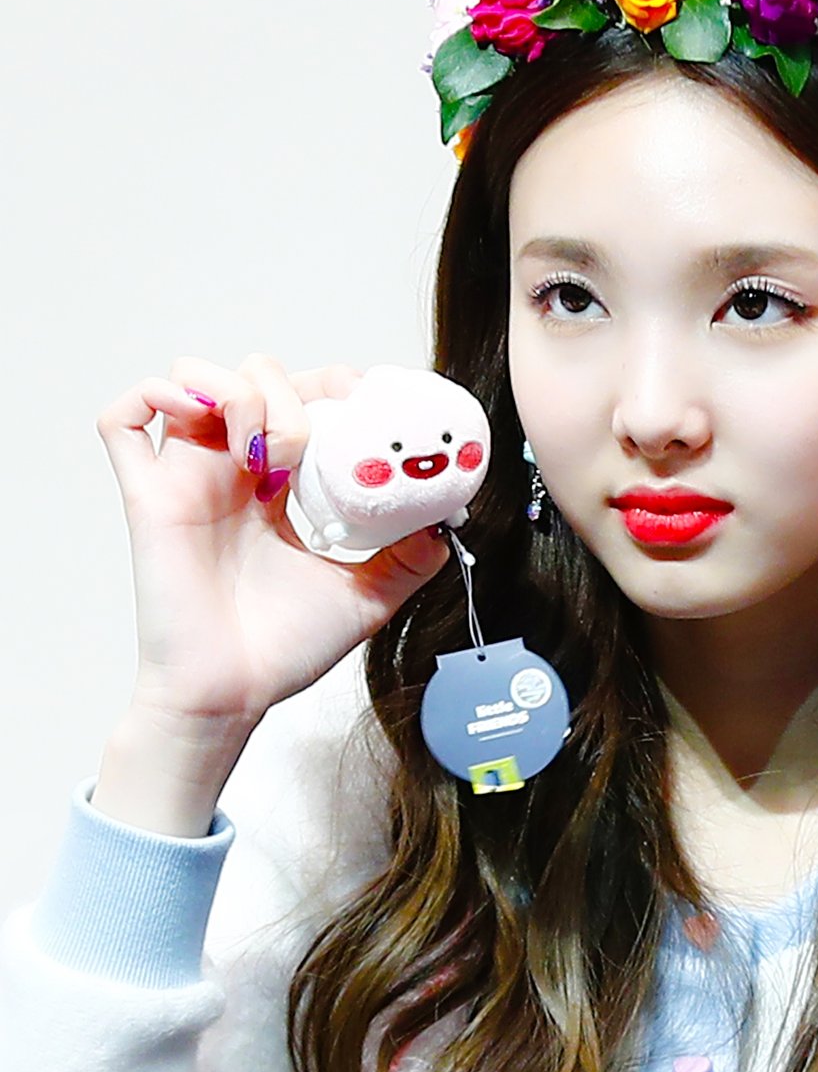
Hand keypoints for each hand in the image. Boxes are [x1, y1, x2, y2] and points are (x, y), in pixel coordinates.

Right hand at [95, 352, 451, 725]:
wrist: (233, 695)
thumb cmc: (281, 652)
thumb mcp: (366, 597)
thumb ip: (408, 558)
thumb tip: (443, 524)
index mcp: (274, 490)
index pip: (297, 400)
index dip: (327, 386)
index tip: (360, 407)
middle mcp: (228, 475)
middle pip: (250, 377)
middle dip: (290, 390)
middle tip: (310, 444)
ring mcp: (186, 481)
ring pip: (192, 380)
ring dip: (237, 393)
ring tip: (263, 452)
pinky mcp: (148, 498)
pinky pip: (120, 421)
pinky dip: (157, 396)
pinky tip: (205, 428)